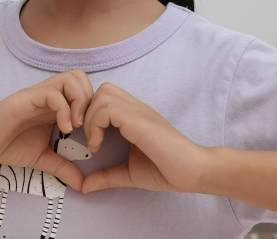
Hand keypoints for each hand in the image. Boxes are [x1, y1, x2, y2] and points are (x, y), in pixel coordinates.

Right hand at [0, 70, 92, 190]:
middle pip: (80, 76)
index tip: (92, 134)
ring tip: (76, 126)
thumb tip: (82, 185)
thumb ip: (63, 168)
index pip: (83, 88)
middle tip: (85, 127)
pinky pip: (52, 93)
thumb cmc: (9, 146)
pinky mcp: (26, 98)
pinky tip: (64, 129)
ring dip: (80, 101)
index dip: (93, 107)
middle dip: (90, 100)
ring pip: (69, 78)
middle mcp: (49, 95)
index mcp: (55, 105)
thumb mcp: (42, 159)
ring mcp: (37, 95)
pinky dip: (64, 109)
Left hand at [80, 82, 208, 193]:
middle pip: (103, 89)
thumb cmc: (166, 171)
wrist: (192, 173)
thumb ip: (107, 177)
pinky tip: (98, 145)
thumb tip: (84, 186)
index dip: (92, 113)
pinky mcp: (140, 121)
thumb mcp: (129, 173)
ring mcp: (139, 112)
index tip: (90, 139)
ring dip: (90, 119)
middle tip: (88, 138)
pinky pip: (108, 109)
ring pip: (103, 95)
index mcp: (134, 116)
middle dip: (87, 111)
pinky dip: (96, 125)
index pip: (107, 96)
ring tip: (94, 144)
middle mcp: (136, 108)